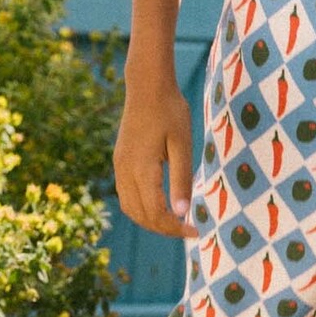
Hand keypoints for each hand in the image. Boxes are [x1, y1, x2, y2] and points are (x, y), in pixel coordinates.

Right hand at [114, 72, 199, 236]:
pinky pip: (126, 194)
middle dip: (163, 228)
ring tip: (174, 221)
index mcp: (141, 169)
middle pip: (140, 215)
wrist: (147, 85)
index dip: (175, 228)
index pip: (156, 213)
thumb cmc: (170, 110)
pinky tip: (159, 204)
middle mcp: (125, 171)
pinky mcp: (119, 160)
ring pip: (129, 208)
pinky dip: (141, 207)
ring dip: (150, 220)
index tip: (196, 230)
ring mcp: (119, 166)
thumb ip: (181, 179)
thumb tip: (183, 214)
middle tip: (188, 229)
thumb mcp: (182, 144)